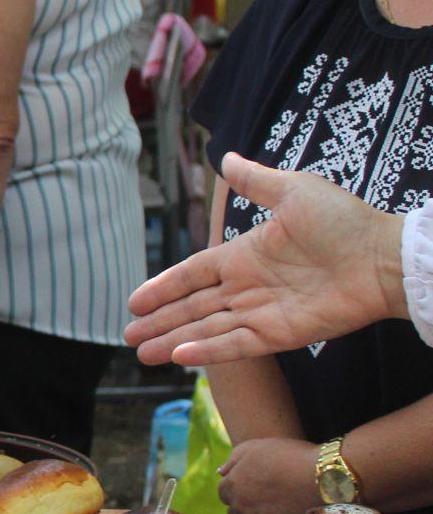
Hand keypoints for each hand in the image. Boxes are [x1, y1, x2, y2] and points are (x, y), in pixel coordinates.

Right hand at [126, 153, 406, 365]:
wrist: (386, 257)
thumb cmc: (346, 221)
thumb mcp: (295, 191)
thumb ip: (256, 181)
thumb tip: (225, 157)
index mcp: (245, 255)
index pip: (192, 273)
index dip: (163, 286)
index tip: (134, 301)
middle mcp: (248, 287)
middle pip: (192, 307)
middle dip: (159, 322)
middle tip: (126, 336)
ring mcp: (263, 313)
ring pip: (207, 330)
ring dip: (173, 341)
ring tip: (142, 355)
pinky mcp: (282, 334)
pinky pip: (238, 344)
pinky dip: (209, 351)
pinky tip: (180, 356)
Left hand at [217, 436, 324, 513]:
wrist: (327, 479)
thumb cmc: (292, 458)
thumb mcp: (257, 447)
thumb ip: (234, 460)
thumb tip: (220, 473)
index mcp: (231, 485)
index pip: (225, 492)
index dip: (241, 489)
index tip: (257, 486)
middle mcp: (238, 508)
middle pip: (236, 511)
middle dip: (247, 506)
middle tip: (270, 500)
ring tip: (281, 512)